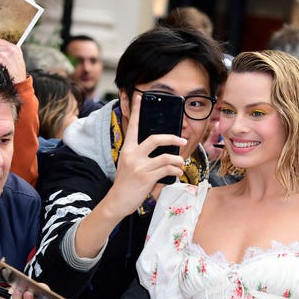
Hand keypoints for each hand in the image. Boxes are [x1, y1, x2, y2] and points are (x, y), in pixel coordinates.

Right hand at [105, 93, 185, 218]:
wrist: (117, 202)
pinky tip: (177, 173)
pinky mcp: (147, 177)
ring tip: (180, 164)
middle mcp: (132, 155)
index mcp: (127, 149)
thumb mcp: (128, 165)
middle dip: (172, 138)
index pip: (132, 126)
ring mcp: (139, 166)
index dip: (136, 111)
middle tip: (182, 141)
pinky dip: (176, 171)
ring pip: (166, 157)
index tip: (139, 97)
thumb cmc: (125, 184)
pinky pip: (167, 169)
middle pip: (155, 138)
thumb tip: (162, 151)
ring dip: (178, 161)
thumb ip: (141, 156)